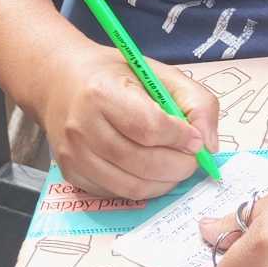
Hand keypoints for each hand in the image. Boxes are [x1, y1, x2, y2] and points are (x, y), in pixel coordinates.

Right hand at [36, 37, 218, 199]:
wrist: (58, 82)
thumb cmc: (114, 76)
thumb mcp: (159, 73)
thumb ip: (195, 102)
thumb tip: (209, 144)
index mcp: (102, 92)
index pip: (149, 127)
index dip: (180, 138)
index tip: (195, 139)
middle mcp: (82, 126)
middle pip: (142, 162)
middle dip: (178, 166)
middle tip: (192, 160)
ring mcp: (73, 155)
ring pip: (130, 185)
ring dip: (164, 183)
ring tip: (176, 168)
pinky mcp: (71, 174)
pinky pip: (115, 193)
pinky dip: (141, 189)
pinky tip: (150, 173)